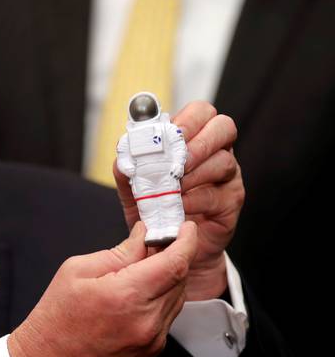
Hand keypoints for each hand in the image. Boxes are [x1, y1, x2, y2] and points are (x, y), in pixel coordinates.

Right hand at [8, 221, 197, 356]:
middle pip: (180, 278)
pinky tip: (138, 293)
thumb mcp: (76, 270)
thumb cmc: (55, 320)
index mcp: (126, 296)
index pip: (175, 263)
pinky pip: (167, 315)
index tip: (186, 228)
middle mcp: (145, 321)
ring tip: (141, 269)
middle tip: (156, 243)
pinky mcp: (151, 350)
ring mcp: (151, 339)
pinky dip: (160, 298)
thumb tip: (141, 237)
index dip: (186, 241)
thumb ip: (117, 252)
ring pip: (177, 297)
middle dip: (174, 255)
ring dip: (167, 278)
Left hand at [114, 101, 244, 300]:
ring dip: (193, 174)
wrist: (168, 244)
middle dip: (198, 142)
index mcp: (193, 138)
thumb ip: (128, 170)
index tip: (171, 133)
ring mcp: (228, 175)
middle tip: (178, 161)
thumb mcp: (134, 188)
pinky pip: (217, 193)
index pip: (201, 112)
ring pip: (223, 161)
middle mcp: (216, 151)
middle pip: (223, 127)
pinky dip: (195, 199)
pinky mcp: (232, 200)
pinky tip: (180, 206)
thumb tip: (123, 156)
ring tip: (173, 188)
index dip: (188, 119)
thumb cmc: (155, 209)